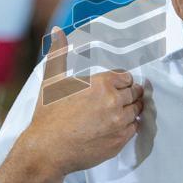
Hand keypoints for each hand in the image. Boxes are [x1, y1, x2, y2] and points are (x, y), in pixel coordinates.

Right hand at [20, 27, 143, 176]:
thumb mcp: (51, 81)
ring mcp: (119, 123)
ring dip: (130, 109)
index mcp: (101, 84)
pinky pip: (134, 128)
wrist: (46, 151)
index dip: (121, 81)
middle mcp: (114, 102)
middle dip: (128, 94)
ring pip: (136, 111)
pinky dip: (128, 126)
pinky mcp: (120, 141)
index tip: (115, 86)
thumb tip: (56, 31)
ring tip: (116, 112)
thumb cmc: (47, 115)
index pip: (126, 77)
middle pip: (135, 93)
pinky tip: (115, 126)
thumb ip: (58, 54)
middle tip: (116, 99)